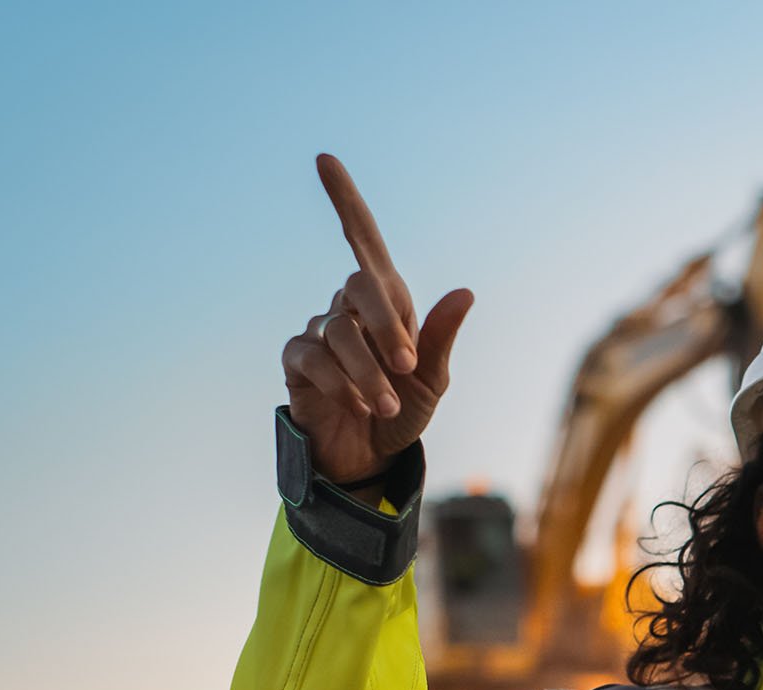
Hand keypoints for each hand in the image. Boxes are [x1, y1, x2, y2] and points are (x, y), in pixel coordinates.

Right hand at [280, 154, 475, 485]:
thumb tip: (465, 292)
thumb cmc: (405, 411)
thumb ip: (442, 338)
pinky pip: (315, 359)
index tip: (324, 159)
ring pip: (341, 332)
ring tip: (388, 405)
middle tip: (408, 367)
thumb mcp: (433, 380)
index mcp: (386, 302)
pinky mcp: (297, 363)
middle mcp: (348, 308)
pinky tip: (359, 405)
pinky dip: (343, 384)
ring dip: (370, 372)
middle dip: (388, 324)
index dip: (345, 201)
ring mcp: (319, 333)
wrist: (371, 457)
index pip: (362, 240)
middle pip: (360, 284)